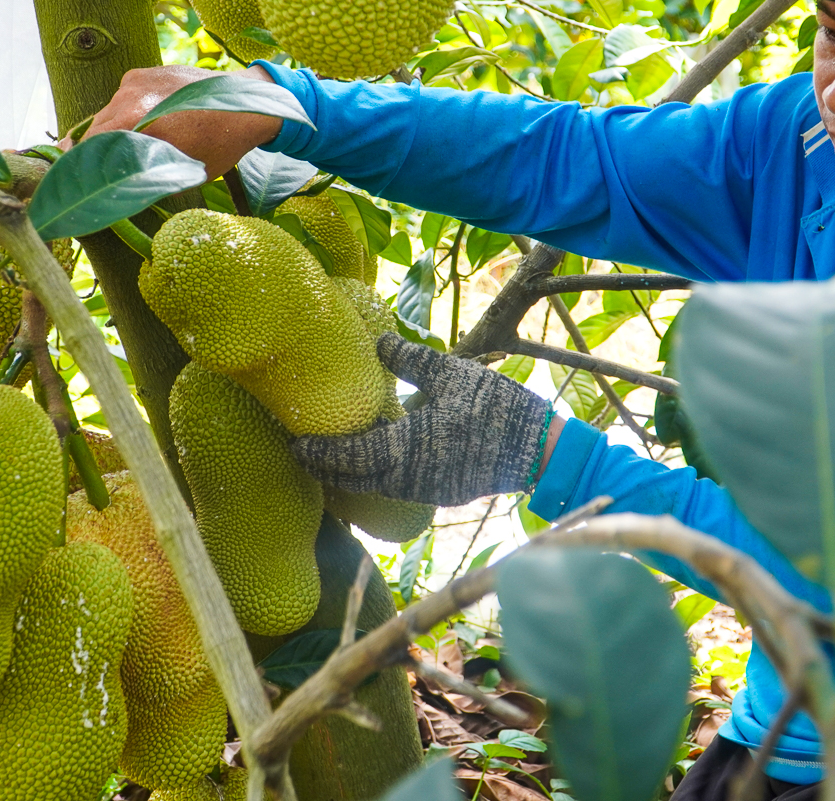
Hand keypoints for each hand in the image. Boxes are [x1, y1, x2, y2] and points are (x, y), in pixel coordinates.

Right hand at [68, 65, 284, 178]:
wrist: (247, 103)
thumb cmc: (220, 144)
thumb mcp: (182, 172)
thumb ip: (144, 178)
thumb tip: (118, 194)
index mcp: (137, 122)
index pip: (89, 148)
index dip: (80, 167)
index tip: (75, 182)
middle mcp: (129, 97)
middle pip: (93, 129)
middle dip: (89, 151)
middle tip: (87, 170)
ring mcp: (134, 81)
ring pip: (108, 112)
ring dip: (111, 130)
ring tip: (121, 148)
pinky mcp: (142, 72)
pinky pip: (123, 97)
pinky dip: (127, 111)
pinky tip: (143, 124)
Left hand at [291, 334, 553, 505]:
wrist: (540, 449)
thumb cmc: (496, 408)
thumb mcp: (452, 374)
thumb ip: (410, 360)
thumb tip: (378, 340)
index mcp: (405, 450)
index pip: (346, 458)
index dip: (316, 452)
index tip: (294, 443)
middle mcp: (408, 479)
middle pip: (352, 482)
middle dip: (325, 468)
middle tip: (304, 450)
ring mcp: (426, 492)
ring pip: (374, 488)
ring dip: (351, 474)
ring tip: (334, 454)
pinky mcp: (442, 494)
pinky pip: (396, 489)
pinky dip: (377, 477)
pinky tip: (377, 458)